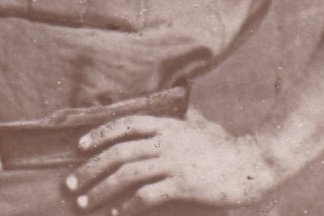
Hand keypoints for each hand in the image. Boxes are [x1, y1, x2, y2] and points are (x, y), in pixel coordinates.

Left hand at [64, 108, 277, 213]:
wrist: (252, 161)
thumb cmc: (225, 147)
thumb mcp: (198, 126)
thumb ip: (179, 123)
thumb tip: (171, 117)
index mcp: (166, 125)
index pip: (124, 125)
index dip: (99, 134)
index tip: (79, 148)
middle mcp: (165, 140)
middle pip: (118, 151)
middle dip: (89, 168)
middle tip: (71, 185)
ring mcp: (173, 162)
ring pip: (126, 173)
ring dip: (101, 189)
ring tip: (85, 203)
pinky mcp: (182, 184)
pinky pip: (147, 195)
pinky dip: (128, 205)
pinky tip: (118, 214)